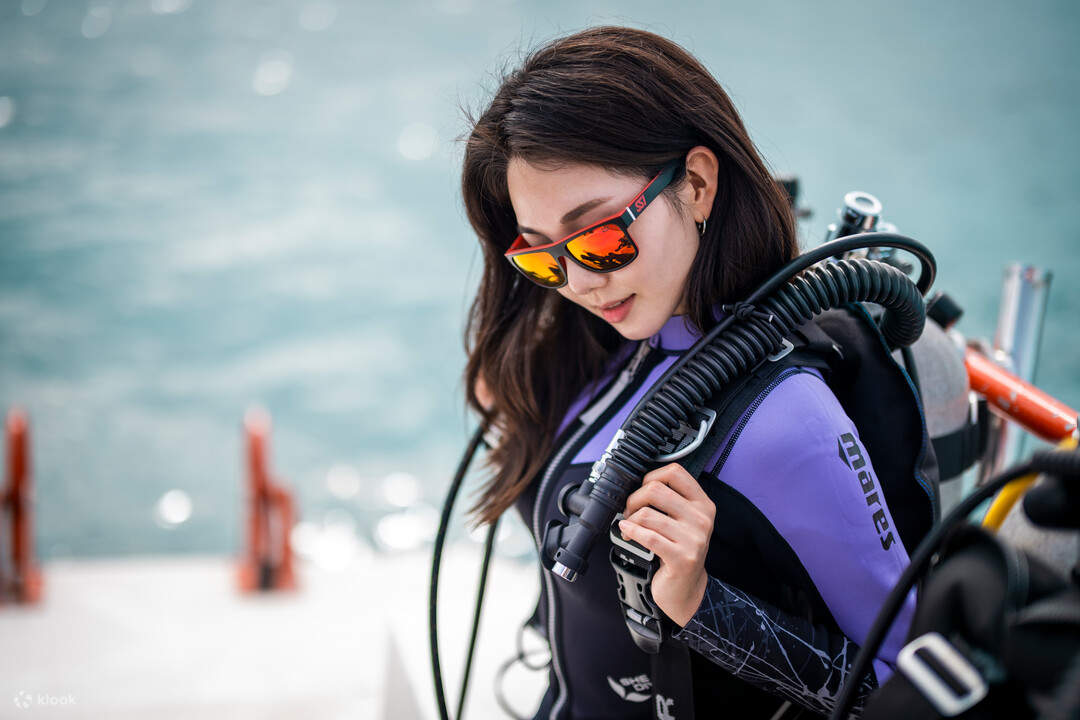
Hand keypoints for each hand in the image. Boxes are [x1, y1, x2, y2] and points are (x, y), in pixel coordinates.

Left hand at [618, 463, 714, 626]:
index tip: (641, 489)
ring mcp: (694, 539)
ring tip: (629, 527)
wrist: (688, 589)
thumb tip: (640, 485)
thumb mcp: (685, 522)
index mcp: (703, 504)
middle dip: (634, 499)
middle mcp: (702, 519)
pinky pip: (648, 537)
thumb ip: (671, 501)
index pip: (675, 472)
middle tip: (629, 511)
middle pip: (656, 490)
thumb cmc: (680, 551)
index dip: (652, 476)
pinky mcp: (682, 558)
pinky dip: (631, 532)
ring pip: (648, 514)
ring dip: (630, 519)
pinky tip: (627, 532)